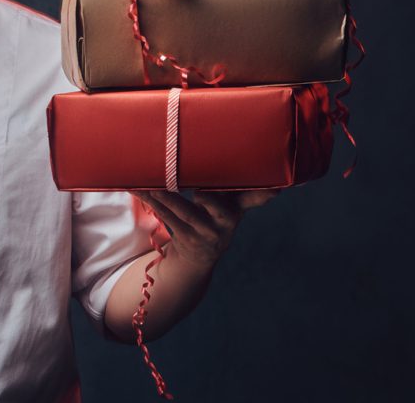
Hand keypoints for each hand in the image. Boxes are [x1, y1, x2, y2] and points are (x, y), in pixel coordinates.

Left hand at [136, 188, 279, 265]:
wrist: (196, 257)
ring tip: (147, 179)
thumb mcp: (227, 204)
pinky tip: (141, 190)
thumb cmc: (211, 217)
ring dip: (163, 194)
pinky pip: (167, 218)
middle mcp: (226, 222)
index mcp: (238, 208)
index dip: (263, 195)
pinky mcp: (187, 240)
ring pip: (183, 211)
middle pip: (214, 205)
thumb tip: (240, 157)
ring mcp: (206, 233)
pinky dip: (153, 203)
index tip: (274, 190)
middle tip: (194, 183)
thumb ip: (232, 185)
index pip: (252, 198)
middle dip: (204, 194)